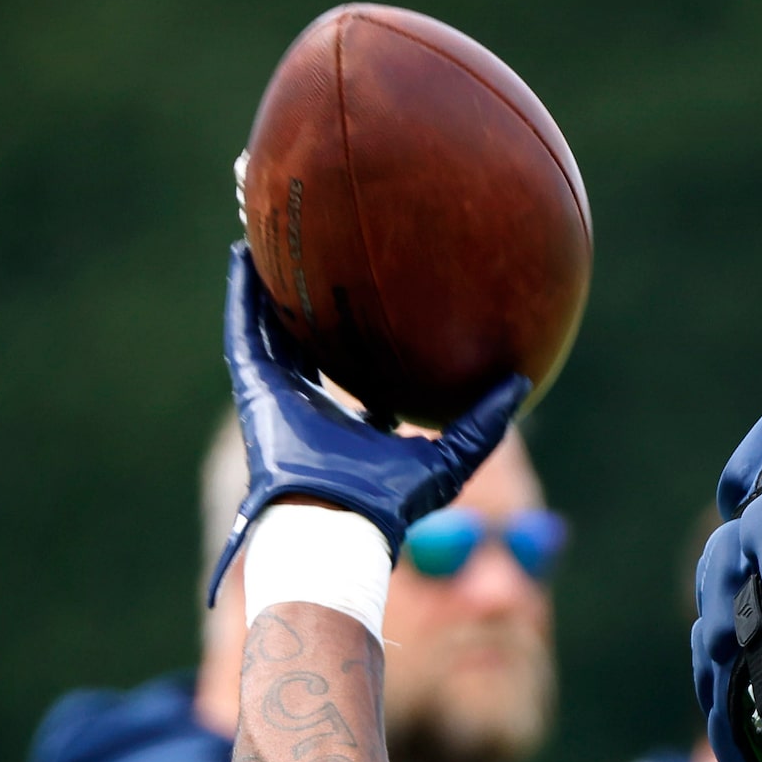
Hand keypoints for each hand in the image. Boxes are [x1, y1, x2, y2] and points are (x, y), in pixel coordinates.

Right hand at [211, 242, 529, 597]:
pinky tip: (242, 255)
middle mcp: (306, 404)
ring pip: (266, 328)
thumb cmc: (390, 501)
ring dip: (265, 286)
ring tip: (266, 239)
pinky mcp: (253, 390)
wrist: (341, 521)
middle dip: (303, 301)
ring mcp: (276, 396)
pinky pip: (243, 332)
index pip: (345, 369)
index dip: (353, 336)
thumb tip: (521, 382)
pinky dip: (240, 296)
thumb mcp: (450, 457)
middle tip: (311, 255)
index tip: (366, 299)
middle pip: (301, 340)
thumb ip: (483, 424)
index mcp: (344, 419)